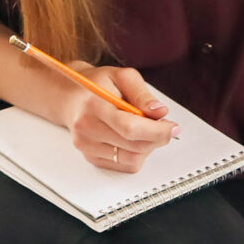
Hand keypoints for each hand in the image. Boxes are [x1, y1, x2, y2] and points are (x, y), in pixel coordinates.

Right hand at [58, 64, 173, 173]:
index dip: (156, 131)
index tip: (173, 128)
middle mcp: (87, 129)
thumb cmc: (97, 85)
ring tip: (146, 131)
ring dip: (148, 148)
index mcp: (93, 106)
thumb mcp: (122, 77)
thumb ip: (142, 94)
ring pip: (132, 160)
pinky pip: (125, 166)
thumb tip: (159, 111)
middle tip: (165, 127)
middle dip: (157, 139)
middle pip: (134, 146)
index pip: (130, 128)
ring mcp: (87, 146)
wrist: (71, 97)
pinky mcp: (92, 158)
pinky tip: (134, 140)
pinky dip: (137, 155)